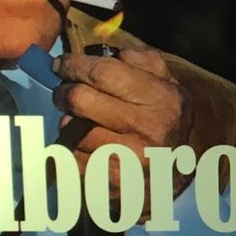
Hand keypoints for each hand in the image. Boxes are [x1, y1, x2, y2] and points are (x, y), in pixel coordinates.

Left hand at [51, 47, 196, 217]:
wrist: (173, 177)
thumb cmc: (164, 122)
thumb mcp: (169, 86)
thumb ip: (145, 62)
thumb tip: (111, 54)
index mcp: (161, 99)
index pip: (105, 73)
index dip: (75, 65)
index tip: (62, 64)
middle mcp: (146, 128)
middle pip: (79, 99)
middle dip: (63, 91)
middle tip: (64, 91)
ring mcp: (127, 158)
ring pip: (70, 128)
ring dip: (68, 122)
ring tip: (81, 122)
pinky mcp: (109, 181)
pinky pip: (69, 156)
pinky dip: (70, 148)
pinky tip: (85, 146)